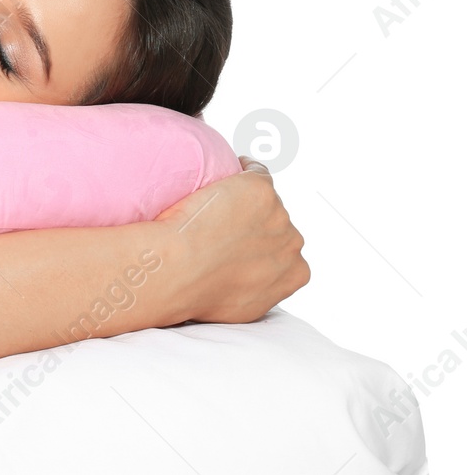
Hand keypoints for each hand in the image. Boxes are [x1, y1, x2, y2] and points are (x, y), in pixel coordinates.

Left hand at [152, 155, 309, 324]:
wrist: (178, 268)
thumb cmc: (196, 292)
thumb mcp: (238, 306)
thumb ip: (255, 291)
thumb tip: (245, 285)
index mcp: (295, 273)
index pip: (284, 253)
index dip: (259, 247)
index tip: (235, 242)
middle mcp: (293, 243)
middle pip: (276, 226)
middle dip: (253, 224)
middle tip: (217, 222)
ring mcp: (278, 213)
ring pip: (264, 200)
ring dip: (243, 199)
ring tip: (210, 203)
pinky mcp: (260, 189)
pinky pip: (255, 171)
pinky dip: (244, 169)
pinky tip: (226, 170)